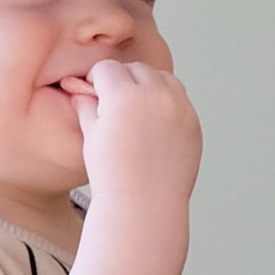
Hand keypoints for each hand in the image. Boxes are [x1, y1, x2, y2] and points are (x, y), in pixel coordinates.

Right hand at [61, 60, 200, 203]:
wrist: (144, 206)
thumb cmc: (112, 177)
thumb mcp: (92, 137)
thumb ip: (86, 106)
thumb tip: (81, 91)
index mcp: (124, 96)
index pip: (107, 69)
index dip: (96, 80)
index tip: (94, 92)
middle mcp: (155, 96)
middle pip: (136, 69)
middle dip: (123, 80)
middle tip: (115, 103)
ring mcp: (179, 109)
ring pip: (162, 79)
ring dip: (148, 86)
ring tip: (136, 110)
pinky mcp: (193, 123)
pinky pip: (179, 100)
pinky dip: (166, 104)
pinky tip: (153, 125)